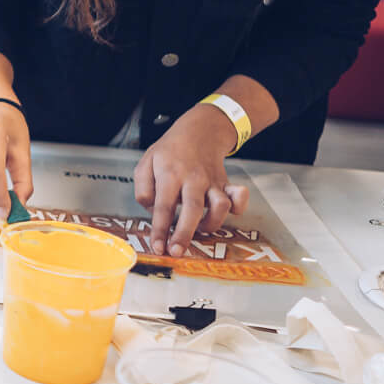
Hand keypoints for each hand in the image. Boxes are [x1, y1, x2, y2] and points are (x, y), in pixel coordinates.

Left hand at [134, 106, 251, 256]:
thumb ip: (143, 188)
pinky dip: (240, 206)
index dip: (160, 229)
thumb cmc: (169, 151)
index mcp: (169, 174)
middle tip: (177, 252)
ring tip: (200, 232)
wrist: (199, 131)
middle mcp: (193, 179)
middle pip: (193, 209)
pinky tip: (232, 212)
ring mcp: (212, 182)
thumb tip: (152, 211)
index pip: (163, 206)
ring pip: (219, 206)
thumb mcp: (145, 163)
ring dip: (211, 224)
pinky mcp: (225, 184)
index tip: (158, 247)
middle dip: (185, 234)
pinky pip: (239, 196)